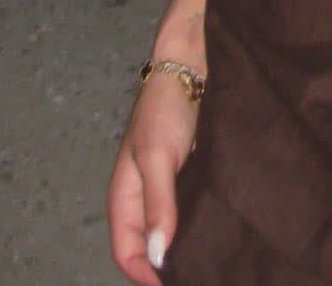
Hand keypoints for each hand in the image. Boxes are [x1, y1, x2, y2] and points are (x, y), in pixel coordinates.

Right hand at [105, 72, 200, 281]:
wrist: (185, 68)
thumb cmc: (164, 110)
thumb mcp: (158, 158)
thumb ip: (158, 206)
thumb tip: (156, 256)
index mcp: (123, 197)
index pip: (125, 253)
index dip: (144, 275)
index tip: (174, 285)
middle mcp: (138, 198)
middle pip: (141, 248)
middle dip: (160, 268)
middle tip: (193, 276)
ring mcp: (158, 187)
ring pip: (160, 233)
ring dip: (176, 251)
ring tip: (202, 263)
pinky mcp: (178, 177)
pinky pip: (178, 215)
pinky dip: (188, 229)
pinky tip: (208, 233)